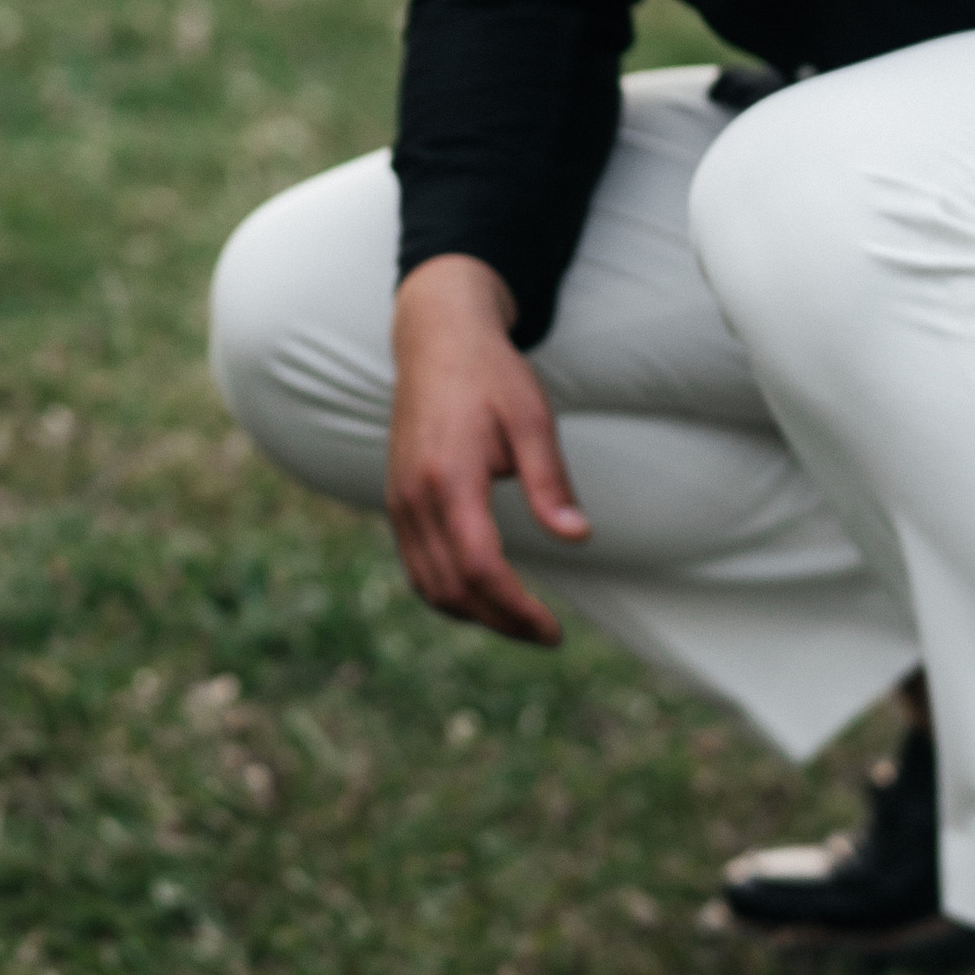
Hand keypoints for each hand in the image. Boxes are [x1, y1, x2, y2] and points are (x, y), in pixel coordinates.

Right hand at [386, 256, 589, 642]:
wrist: (436, 339)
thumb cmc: (491, 375)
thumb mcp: (532, 418)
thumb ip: (550, 481)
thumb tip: (577, 538)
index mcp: (448, 478)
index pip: (480, 568)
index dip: (517, 610)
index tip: (554, 630)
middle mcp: (413, 498)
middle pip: (452, 589)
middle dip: (501, 622)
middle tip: (547, 634)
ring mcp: (399, 501)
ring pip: (428, 585)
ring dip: (474, 615)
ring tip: (521, 621)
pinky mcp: (397, 500)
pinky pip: (417, 566)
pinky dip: (450, 593)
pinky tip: (486, 593)